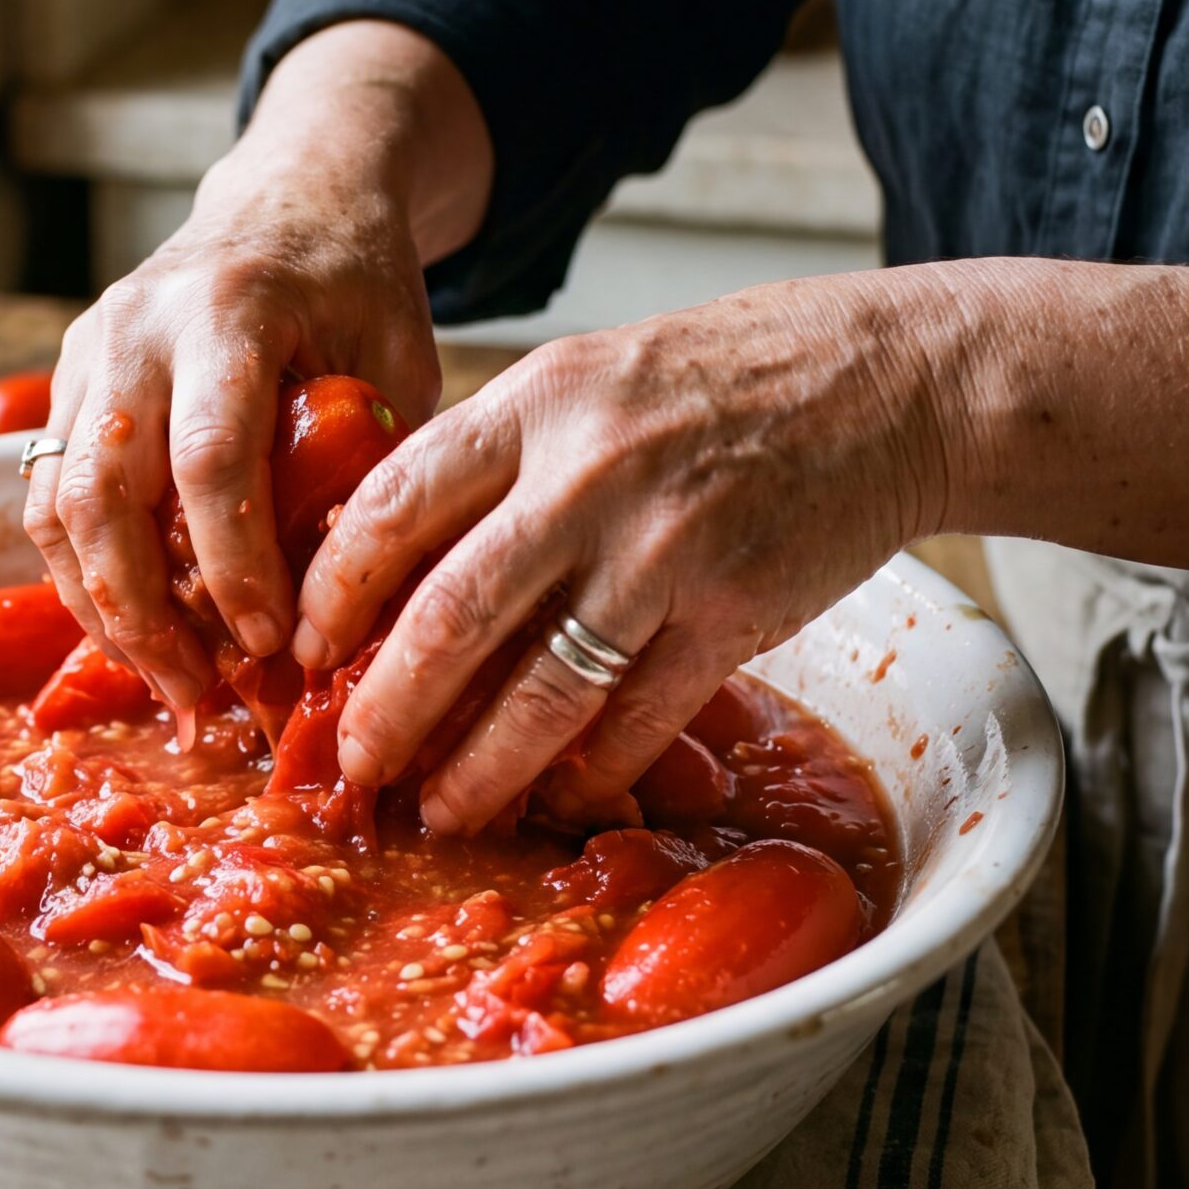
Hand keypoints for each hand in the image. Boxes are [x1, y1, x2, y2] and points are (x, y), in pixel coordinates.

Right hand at [25, 22, 487, 708]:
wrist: (293, 192)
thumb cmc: (358, 284)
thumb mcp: (397, 358)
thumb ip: (370, 464)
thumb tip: (351, 607)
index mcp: (231, 310)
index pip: (210, 459)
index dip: (233, 566)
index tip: (269, 642)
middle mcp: (138, 326)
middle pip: (105, 491)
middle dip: (146, 611)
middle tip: (202, 692)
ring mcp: (90, 348)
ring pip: (57, 503)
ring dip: (103, 607)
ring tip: (166, 681)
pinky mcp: (68, 377)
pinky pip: (47, 494)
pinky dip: (81, 574)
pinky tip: (132, 632)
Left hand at [290, 275, 950, 831]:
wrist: (887, 382)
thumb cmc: (718, 383)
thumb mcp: (589, 378)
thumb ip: (498, 456)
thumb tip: (394, 565)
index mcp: (537, 403)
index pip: (396, 503)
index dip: (333, 590)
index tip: (301, 649)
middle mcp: (591, 476)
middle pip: (450, 617)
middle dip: (386, 708)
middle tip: (354, 763)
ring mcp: (667, 550)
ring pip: (541, 691)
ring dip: (479, 769)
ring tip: (443, 810)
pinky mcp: (736, 614)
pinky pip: (638, 717)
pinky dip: (589, 769)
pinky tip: (557, 795)